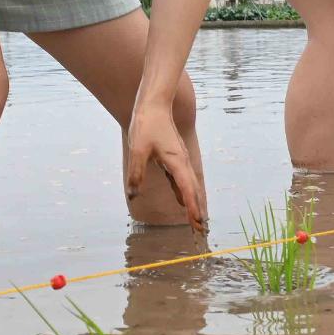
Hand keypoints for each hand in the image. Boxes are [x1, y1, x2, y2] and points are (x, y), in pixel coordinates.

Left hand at [125, 104, 206, 233]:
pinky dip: (184, 193)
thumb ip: (136, 173)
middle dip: (197, 210)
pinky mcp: (174, 158)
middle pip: (192, 190)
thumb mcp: (138, 149)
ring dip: (192, 203)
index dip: (192, 207)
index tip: (198, 222)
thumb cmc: (147, 124)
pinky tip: (181, 202)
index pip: (187, 189)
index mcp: (177, 161)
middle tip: (200, 231)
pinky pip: (181, 180)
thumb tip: (133, 195)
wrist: (154, 104)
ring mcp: (180, 160)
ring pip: (189, 186)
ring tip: (196, 220)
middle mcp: (182, 162)